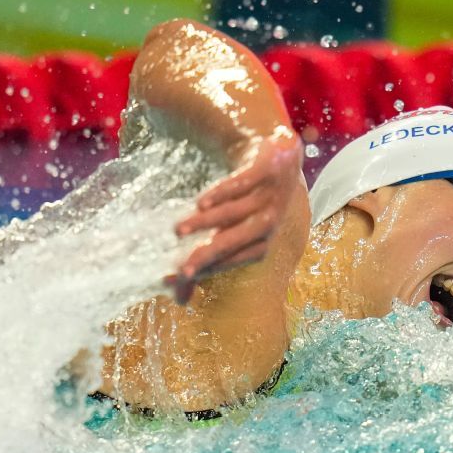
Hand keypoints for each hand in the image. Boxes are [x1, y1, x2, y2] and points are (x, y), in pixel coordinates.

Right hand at [169, 127, 302, 303]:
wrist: (275, 150)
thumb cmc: (247, 198)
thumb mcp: (228, 228)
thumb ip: (206, 261)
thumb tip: (180, 301)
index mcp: (262, 240)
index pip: (235, 259)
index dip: (208, 269)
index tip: (177, 277)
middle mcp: (270, 221)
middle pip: (240, 241)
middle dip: (211, 255)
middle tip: (182, 269)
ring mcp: (272, 194)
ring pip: (241, 212)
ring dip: (211, 223)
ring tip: (179, 229)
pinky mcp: (269, 169)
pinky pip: (247, 183)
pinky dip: (225, 193)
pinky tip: (201, 201)